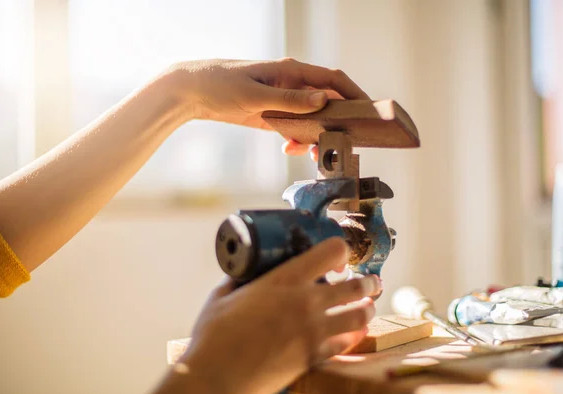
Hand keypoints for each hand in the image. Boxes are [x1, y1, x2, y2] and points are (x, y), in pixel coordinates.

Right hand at [150, 238, 380, 393]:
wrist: (217, 377)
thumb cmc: (214, 336)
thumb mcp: (222, 296)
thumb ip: (238, 281)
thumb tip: (243, 274)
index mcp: (285, 280)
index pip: (331, 252)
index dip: (340, 250)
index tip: (338, 257)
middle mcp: (307, 302)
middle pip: (356, 286)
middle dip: (367, 282)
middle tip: (368, 282)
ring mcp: (314, 331)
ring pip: (359, 315)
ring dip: (366, 308)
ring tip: (365, 306)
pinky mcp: (314, 356)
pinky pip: (346, 343)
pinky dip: (353, 335)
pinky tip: (352, 332)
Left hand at [165, 58, 369, 160]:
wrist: (192, 93)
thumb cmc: (221, 85)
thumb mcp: (255, 95)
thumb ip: (289, 99)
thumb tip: (322, 100)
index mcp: (291, 71)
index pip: (332, 79)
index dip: (354, 93)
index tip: (369, 110)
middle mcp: (292, 84)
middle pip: (327, 101)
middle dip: (338, 121)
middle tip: (344, 141)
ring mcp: (284, 100)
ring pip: (313, 118)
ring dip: (317, 135)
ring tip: (314, 153)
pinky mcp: (274, 115)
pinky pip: (296, 128)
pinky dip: (298, 140)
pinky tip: (290, 148)